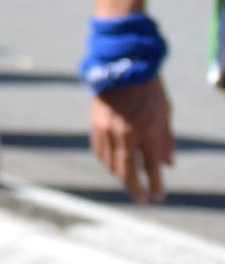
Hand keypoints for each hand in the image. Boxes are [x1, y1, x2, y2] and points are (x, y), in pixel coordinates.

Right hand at [92, 75, 175, 202]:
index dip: (155, 184)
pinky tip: (113, 167)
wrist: (121, 65)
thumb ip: (166, 139)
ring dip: (120, 177)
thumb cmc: (149, 88)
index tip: (159, 196)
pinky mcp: (95, 124)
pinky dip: (107, 162)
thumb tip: (168, 164)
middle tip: (142, 199)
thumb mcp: (165, 112)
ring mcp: (107, 130)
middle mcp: (125, 133)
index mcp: (147, 130)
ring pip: (111, 163)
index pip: (152, 166)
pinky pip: (99, 151)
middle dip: (135, 188)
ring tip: (129, 183)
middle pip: (127, 171)